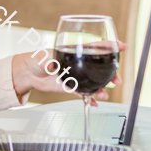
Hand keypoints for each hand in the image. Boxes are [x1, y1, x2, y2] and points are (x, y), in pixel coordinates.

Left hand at [11, 41, 127, 105]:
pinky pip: (84, 93)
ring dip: (103, 88)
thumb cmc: (37, 59)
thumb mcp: (45, 57)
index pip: (96, 46)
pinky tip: (95, 103)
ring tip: (105, 94)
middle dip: (111, 72)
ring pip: (95, 81)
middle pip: (100, 66)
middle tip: (117, 80)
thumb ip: (51, 61)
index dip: (110, 46)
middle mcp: (79, 63)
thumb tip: (53, 65)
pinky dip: (90, 98)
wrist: (29, 73)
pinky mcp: (72, 86)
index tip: (121, 46)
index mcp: (75, 51)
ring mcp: (77, 75)